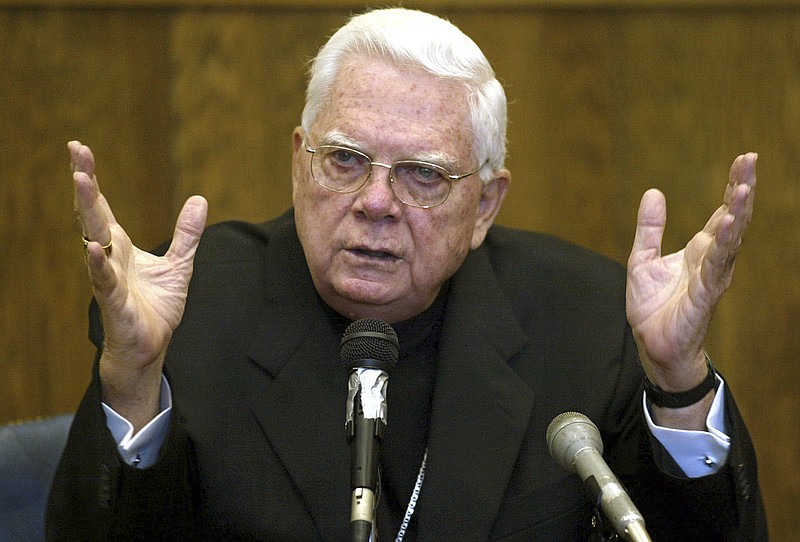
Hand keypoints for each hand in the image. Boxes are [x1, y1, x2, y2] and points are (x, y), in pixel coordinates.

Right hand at [71, 141, 207, 427]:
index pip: (101, 206)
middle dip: (85, 184)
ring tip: (81, 182)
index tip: (79, 149)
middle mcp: (108, 257)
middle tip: (76, 152)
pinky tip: (91, 247)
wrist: (149, 346)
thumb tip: (200, 199)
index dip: (91, 178)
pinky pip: (103, 280)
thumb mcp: (179, 265)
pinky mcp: (114, 301)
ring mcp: (108, 278)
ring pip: (93, 239)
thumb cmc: (156, 308)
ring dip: (88, 211)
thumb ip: (187, 234)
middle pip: (93, 214)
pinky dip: (97, 264)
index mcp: (119, 246)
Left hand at [626, 153, 756, 397]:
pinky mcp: (705, 294)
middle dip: (742, 189)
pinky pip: (717, 266)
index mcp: (701, 250)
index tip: (745, 158)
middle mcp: (712, 260)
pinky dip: (724, 244)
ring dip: (737, 213)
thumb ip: (649, 228)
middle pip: (733, 218)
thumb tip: (653, 192)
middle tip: (751, 160)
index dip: (733, 186)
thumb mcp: (642, 259)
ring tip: (743, 187)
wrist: (651, 344)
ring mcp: (712, 276)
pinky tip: (728, 224)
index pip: (721, 212)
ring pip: (731, 239)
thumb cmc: (653, 306)